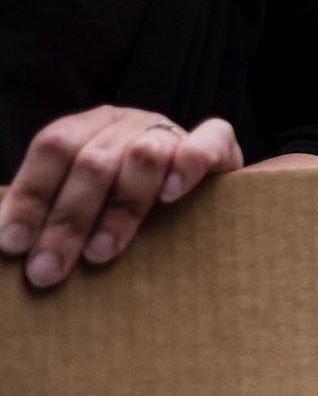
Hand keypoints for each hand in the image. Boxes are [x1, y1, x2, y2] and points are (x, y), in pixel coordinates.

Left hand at [0, 106, 242, 287]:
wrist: (188, 185)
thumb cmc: (120, 207)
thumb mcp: (78, 202)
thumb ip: (49, 214)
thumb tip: (6, 248)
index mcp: (87, 129)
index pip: (53, 147)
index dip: (30, 195)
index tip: (13, 245)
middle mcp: (127, 124)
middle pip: (93, 162)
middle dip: (67, 222)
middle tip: (48, 272)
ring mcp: (171, 131)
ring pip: (144, 155)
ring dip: (120, 209)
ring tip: (102, 253)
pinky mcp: (219, 143)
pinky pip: (209, 139)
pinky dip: (188, 165)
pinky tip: (171, 196)